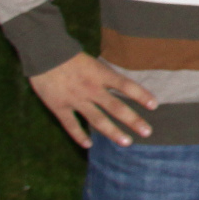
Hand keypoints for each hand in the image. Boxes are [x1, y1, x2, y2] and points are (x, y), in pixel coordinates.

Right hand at [31, 53, 156, 146]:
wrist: (44, 55)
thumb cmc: (70, 57)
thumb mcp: (93, 63)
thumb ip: (105, 77)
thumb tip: (121, 88)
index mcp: (101, 75)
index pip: (127, 86)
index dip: (141, 95)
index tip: (154, 106)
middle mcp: (92, 89)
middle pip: (116, 107)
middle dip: (133, 121)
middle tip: (147, 132)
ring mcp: (76, 100)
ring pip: (98, 120)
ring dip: (113, 132)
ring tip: (126, 142)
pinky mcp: (59, 107)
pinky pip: (71, 125)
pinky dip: (79, 136)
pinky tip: (88, 144)